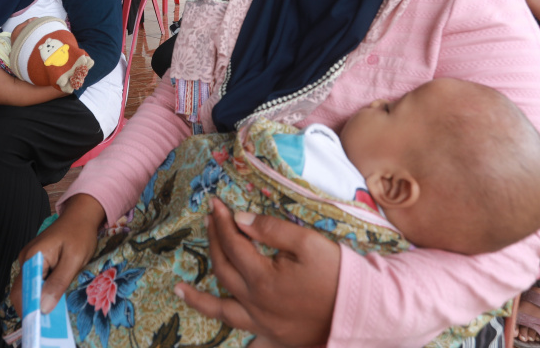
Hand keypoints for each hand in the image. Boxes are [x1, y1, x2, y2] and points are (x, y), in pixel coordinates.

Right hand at [10, 193, 105, 314]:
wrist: (82, 215)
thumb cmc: (80, 233)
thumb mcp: (74, 258)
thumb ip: (58, 282)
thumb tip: (43, 307)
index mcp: (32, 257)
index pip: (22, 291)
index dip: (30, 308)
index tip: (42, 322)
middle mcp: (26, 259)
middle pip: (24, 291)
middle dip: (36, 306)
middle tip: (53, 318)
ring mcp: (30, 260)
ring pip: (31, 287)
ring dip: (42, 299)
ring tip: (56, 308)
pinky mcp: (38, 262)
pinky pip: (37, 281)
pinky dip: (45, 290)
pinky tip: (57, 295)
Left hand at [176, 198, 339, 346]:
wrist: (361, 311)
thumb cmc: (337, 273)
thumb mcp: (307, 242)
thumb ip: (270, 230)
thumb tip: (239, 219)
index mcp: (261, 278)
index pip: (233, 243)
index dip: (223, 221)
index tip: (216, 204)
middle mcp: (255, 304)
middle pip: (224, 269)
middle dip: (214, 241)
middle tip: (210, 221)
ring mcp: (262, 324)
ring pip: (221, 309)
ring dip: (198, 297)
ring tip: (178, 289)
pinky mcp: (273, 337)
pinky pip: (244, 335)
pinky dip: (229, 330)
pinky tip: (218, 326)